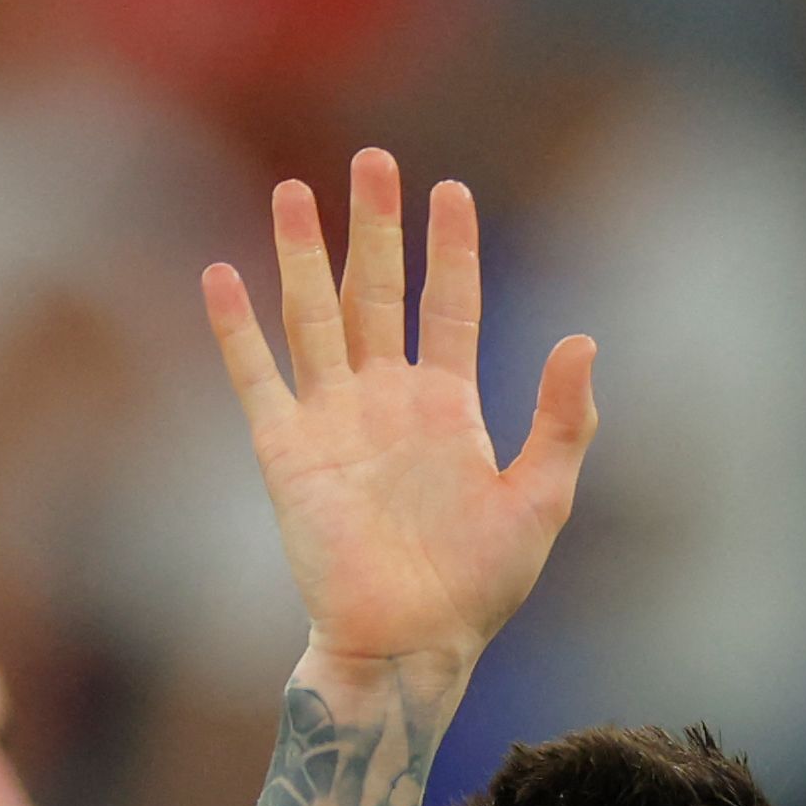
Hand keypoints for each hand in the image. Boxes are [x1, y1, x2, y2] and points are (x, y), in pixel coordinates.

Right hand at [203, 149, 596, 680]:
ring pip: (314, 316)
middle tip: (372, 160)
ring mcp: (333, 421)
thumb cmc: (480, 587)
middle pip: (377, 292)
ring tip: (295, 190)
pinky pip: (257, 377)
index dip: (451, 250)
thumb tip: (584, 340)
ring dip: (302, 254)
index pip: (449, 307)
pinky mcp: (286, 451)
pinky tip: (222, 273)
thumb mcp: (541, 499)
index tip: (451, 190)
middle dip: (375, 228)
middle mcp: (387, 401)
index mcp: (448, 408)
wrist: (411, 645)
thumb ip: (564, 421)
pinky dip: (236, 328)